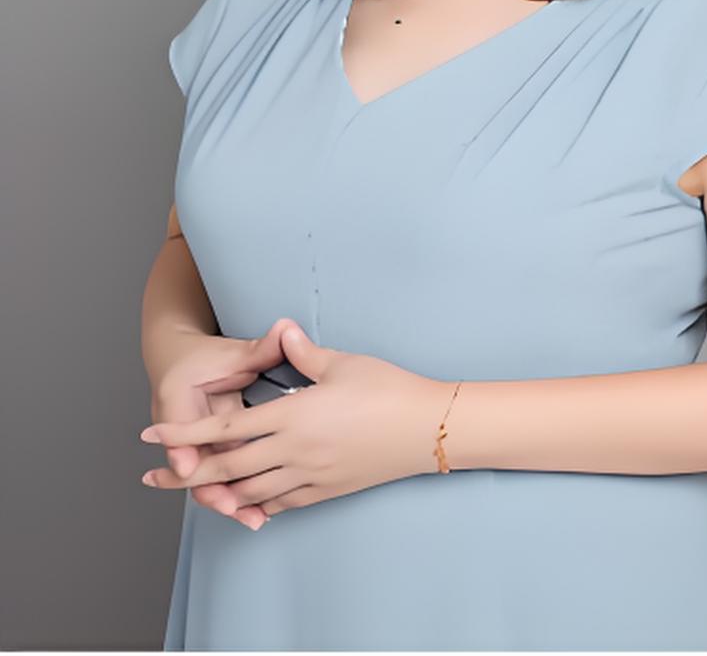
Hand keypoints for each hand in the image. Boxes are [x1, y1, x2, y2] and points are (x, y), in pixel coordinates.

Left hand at [139, 325, 451, 518]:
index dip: (184, 434)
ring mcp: (309, 476)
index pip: (225, 429)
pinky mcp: (325, 491)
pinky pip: (279, 504)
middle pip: (227, 469)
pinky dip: (254, 504)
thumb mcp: (342, 363)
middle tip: (152, 480)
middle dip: (185, 475)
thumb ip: (303, 353)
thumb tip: (282, 331)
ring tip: (193, 492)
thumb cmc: (387, 390)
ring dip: (216, 493)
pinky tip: (244, 502)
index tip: (152, 435)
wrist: (424, 429)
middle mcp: (293, 451)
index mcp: (292, 416)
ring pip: (249, 492)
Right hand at [145, 317, 298, 529]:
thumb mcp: (228, 351)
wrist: (177, 361)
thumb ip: (259, 347)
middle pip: (192, 464)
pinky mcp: (208, 453)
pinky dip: (236, 494)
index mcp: (176, 397)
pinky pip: (221, 478)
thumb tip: (285, 329)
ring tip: (254, 519)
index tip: (192, 467)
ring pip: (208, 477)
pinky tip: (260, 513)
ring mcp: (193, 445)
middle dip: (210, 488)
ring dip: (226, 498)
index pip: (178, 427)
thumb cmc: (202, 357)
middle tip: (233, 507)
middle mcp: (180, 427)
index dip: (183, 449)